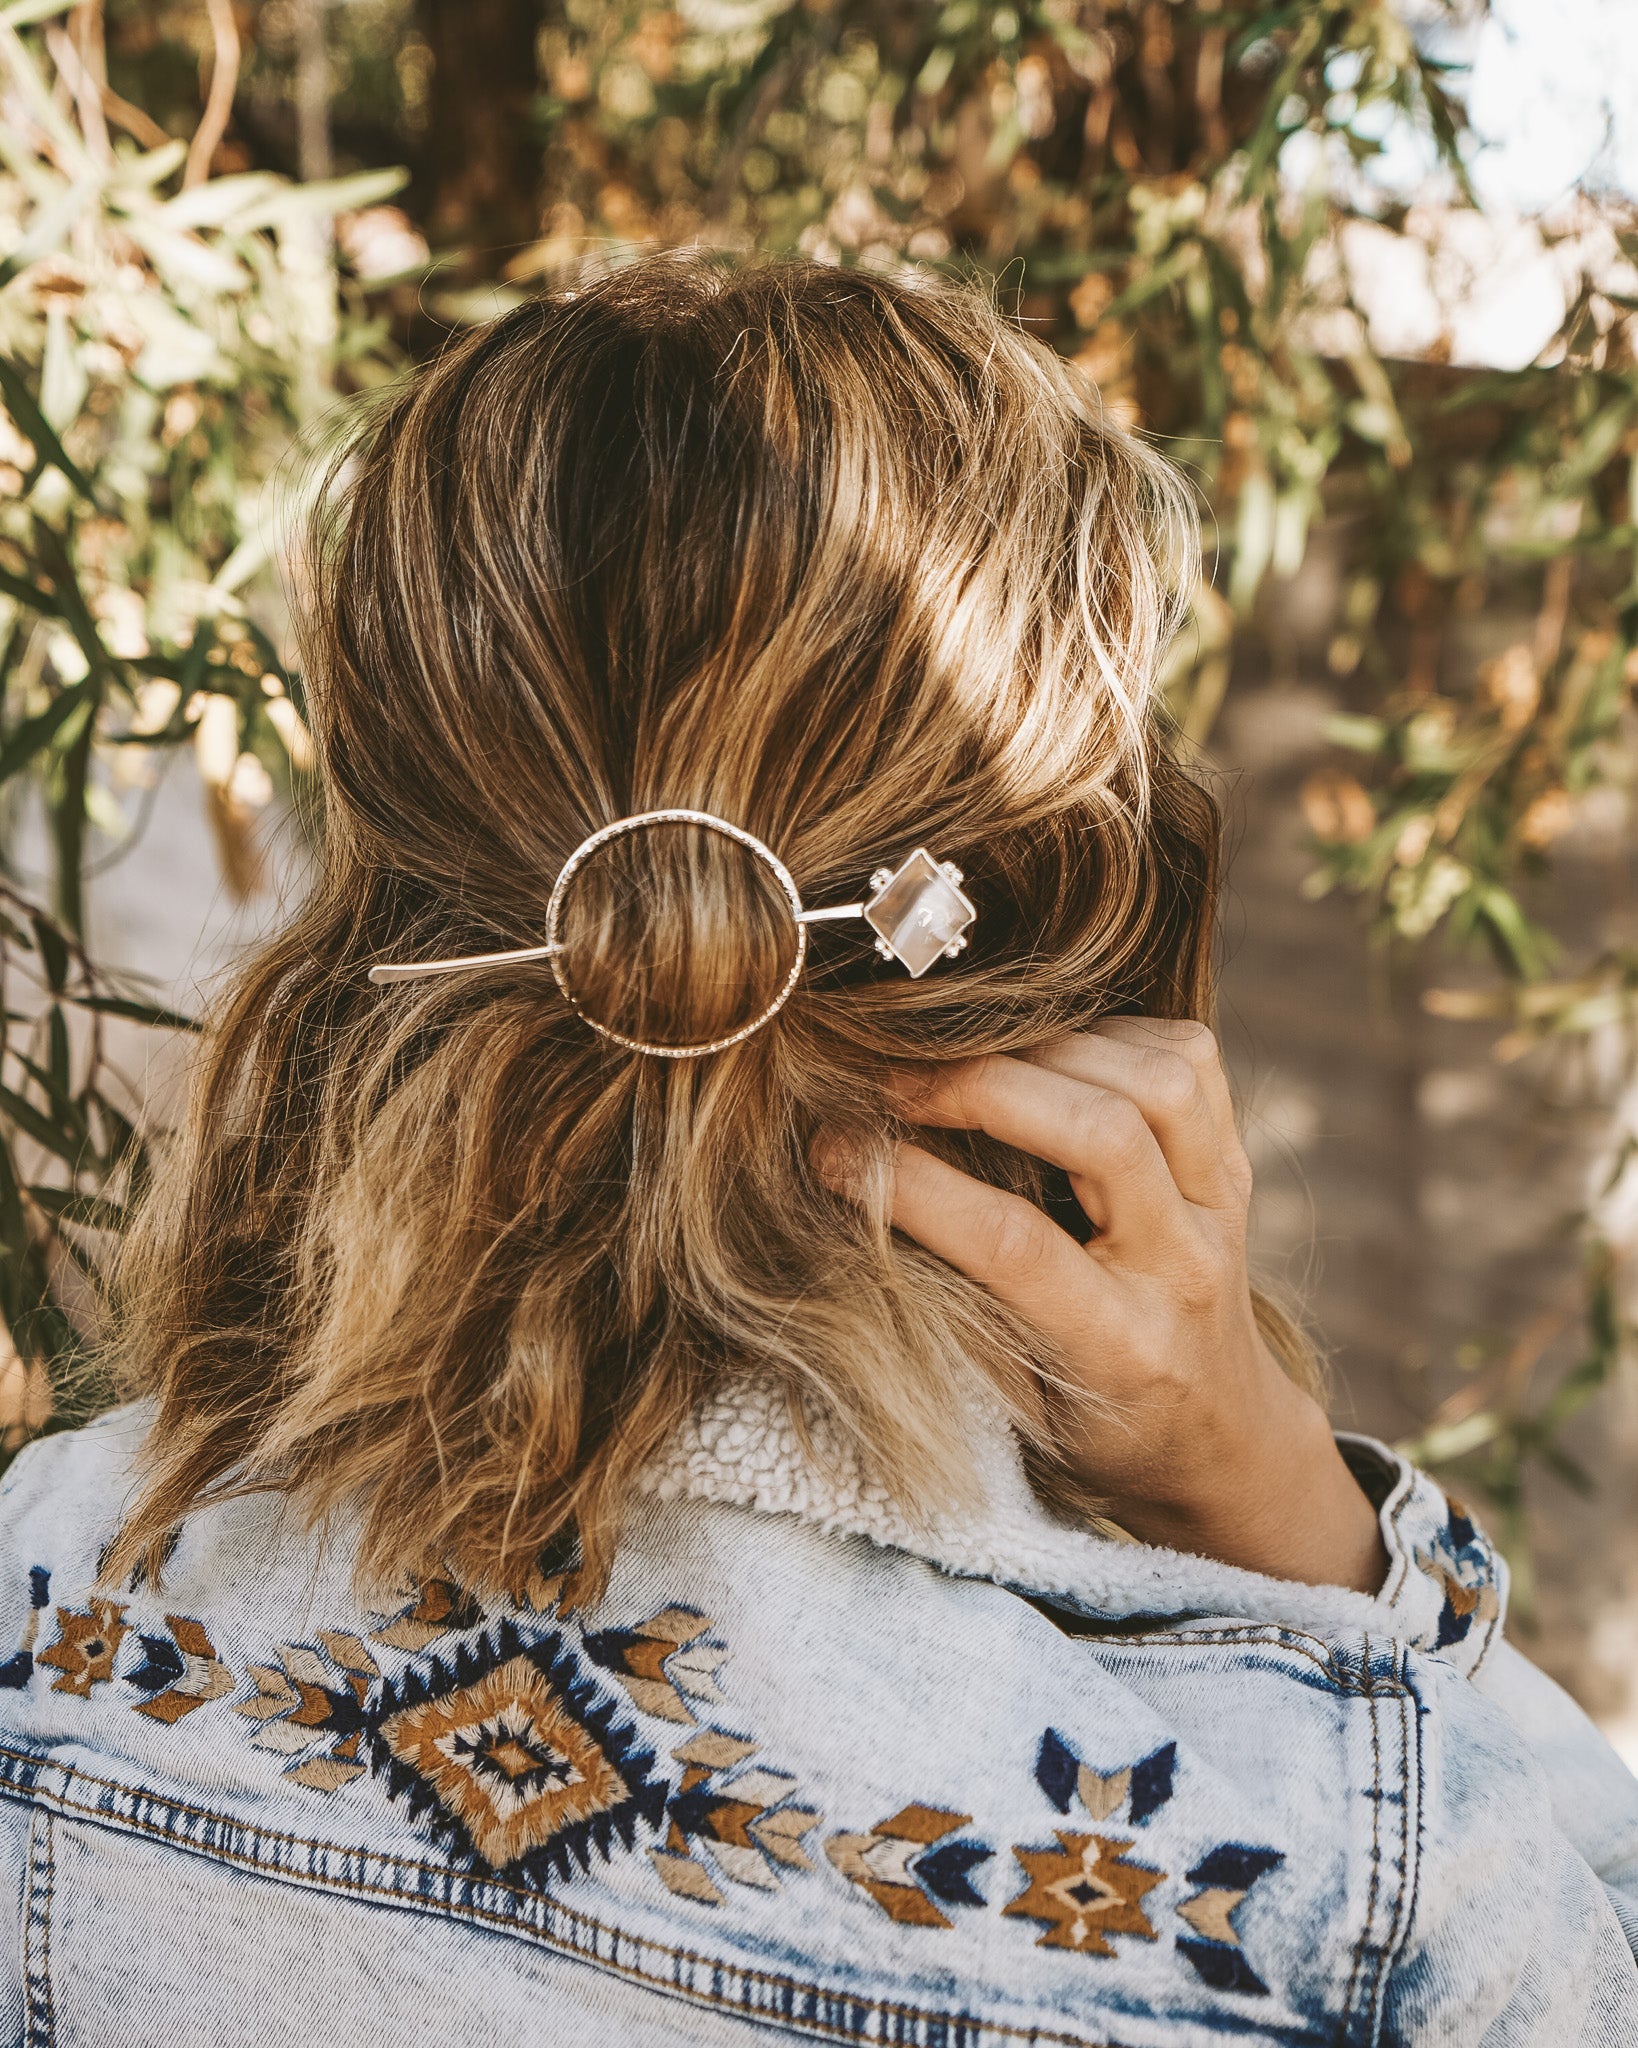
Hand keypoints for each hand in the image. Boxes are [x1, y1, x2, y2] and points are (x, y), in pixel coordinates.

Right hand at [882, 1020, 1387, 1593]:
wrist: (1223, 1438)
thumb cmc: (1090, 1428)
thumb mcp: (1010, 1407)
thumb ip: (948, 1307)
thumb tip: (852, 1192)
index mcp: (1121, 1348)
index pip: (1016, 1243)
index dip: (916, 1186)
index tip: (835, 1151)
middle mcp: (1185, 1269)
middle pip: (1102, 1134)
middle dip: (981, 1086)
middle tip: (891, 1080)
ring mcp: (1222, 1208)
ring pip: (1158, 1081)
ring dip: (1051, 1051)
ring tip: (971, 1061)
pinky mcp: (1235, 1164)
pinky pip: (1189, 1059)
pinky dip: (1112, 1037)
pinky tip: (1050, 1058)